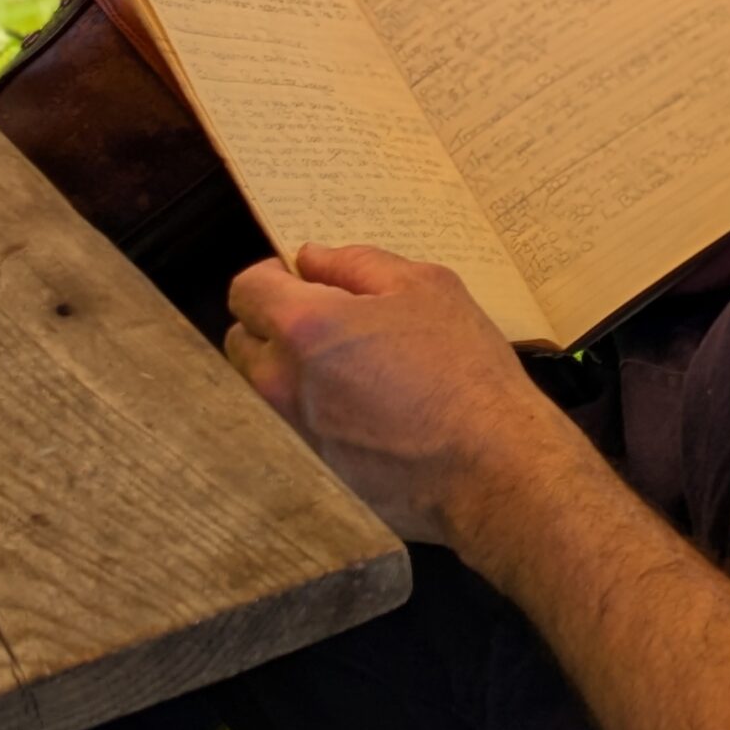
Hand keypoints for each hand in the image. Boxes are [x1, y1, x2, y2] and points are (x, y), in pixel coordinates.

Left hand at [226, 245, 564, 546]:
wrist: (488, 467)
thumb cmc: (463, 369)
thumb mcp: (426, 286)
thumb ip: (359, 263)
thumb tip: (313, 260)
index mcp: (306, 328)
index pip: (246, 291)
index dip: (271, 275)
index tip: (301, 276)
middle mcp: (283, 384)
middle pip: (242, 342)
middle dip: (271, 322)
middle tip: (328, 315)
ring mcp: (293, 434)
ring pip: (266, 387)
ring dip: (291, 367)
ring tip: (354, 362)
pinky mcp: (313, 470)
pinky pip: (294, 424)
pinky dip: (315, 408)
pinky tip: (368, 404)